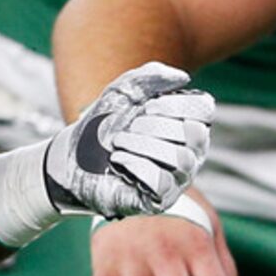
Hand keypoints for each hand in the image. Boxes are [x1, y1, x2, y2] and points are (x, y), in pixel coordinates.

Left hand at [47, 62, 212, 217]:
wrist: (72, 155)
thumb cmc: (103, 123)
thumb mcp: (123, 91)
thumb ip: (151, 76)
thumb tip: (182, 78)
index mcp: (187, 123)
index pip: (204, 110)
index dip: (177, 105)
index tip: (147, 105)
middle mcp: (190, 151)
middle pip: (194, 134)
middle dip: (154, 126)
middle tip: (126, 129)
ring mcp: (178, 177)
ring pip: (180, 160)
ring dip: (143, 146)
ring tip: (118, 143)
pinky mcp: (160, 199)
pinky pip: (162, 183)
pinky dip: (137, 167)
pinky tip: (118, 161)